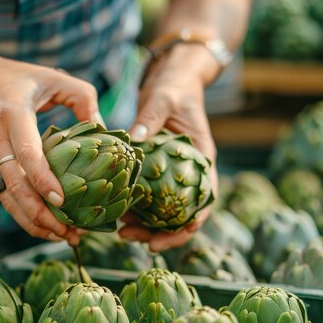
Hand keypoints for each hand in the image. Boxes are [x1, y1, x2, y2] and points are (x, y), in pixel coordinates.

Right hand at [0, 54, 102, 245]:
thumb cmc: (20, 79)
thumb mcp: (55, 78)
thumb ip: (84, 99)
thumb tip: (105, 132)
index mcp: (11, 115)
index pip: (27, 154)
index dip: (44, 179)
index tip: (62, 201)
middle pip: (15, 186)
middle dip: (41, 215)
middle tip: (71, 232)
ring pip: (7, 199)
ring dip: (33, 223)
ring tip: (64, 236)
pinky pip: (4, 196)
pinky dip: (24, 214)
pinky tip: (48, 225)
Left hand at [119, 44, 218, 251]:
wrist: (169, 83)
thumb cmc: (174, 90)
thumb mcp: (164, 100)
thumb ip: (151, 117)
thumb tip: (134, 137)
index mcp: (201, 159)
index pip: (206, 198)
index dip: (195, 220)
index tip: (179, 233)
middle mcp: (188, 173)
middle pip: (182, 214)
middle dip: (163, 233)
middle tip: (137, 240)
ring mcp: (170, 175)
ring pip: (162, 212)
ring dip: (145, 226)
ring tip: (123, 233)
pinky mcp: (153, 173)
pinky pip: (145, 197)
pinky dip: (133, 209)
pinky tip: (116, 215)